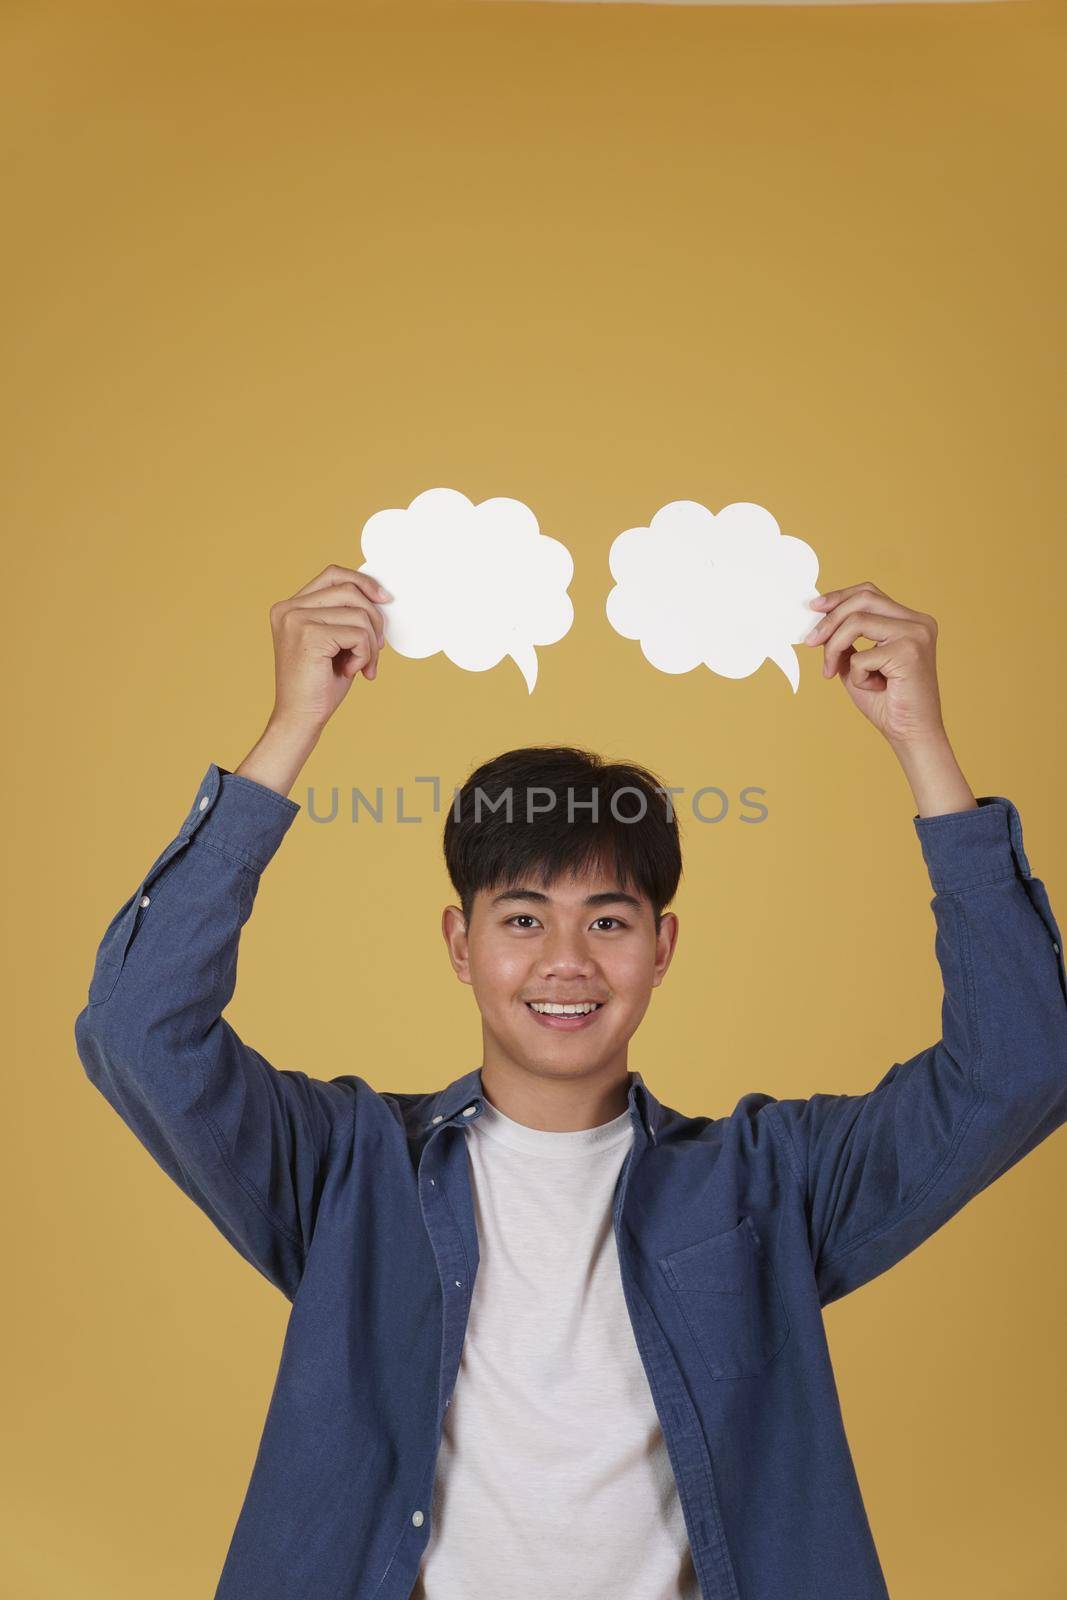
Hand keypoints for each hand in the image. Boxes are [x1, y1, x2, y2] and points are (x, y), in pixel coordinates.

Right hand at [268, 563, 392, 734]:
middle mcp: (288, 608)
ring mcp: (296, 620)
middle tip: (378, 649)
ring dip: (371, 643)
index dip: (363, 582)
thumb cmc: (319, 684)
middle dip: (374, 620)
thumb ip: (346, 616)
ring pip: (358, 614)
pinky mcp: (309, 635)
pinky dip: (365, 655)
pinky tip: (352, 671)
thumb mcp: (335, 642)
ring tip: (363, 665)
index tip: (385, 599)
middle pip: (350, 591)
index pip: (333, 574)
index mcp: (290, 606)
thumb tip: (380, 597)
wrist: (300, 718)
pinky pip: (358, 634)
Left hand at [804, 581, 944, 746]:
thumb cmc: (887, 703)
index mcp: (911, 621)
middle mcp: (918, 622)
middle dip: (830, 618)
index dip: (839, 597)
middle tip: (809, 641)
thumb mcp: (857, 664)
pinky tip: (872, 688)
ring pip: (858, 622)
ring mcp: (917, 634)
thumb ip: (844, 640)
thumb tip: (818, 619)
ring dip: (834, 647)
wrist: (911, 735)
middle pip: (864, 598)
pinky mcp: (909, 652)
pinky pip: (861, 655)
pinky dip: (856, 675)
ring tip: (831, 671)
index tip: (814, 608)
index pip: (870, 593)